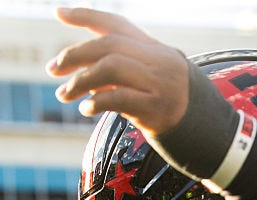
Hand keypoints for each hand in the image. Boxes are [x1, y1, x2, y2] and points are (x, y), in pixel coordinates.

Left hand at [46, 7, 189, 135]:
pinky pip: (119, 98)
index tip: (57, 12)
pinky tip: (86, 108)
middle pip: (108, 45)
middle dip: (74, 55)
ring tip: (64, 94)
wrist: (204, 130)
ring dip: (80, 80)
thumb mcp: (145, 78)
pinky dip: (96, 101)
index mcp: (153, 48)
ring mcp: (159, 83)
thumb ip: (117, 69)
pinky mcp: (156, 108)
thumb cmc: (166, 103)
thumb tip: (78, 68)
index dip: (85, 15)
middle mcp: (158, 60)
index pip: (116, 23)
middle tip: (52, 69)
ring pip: (111, 67)